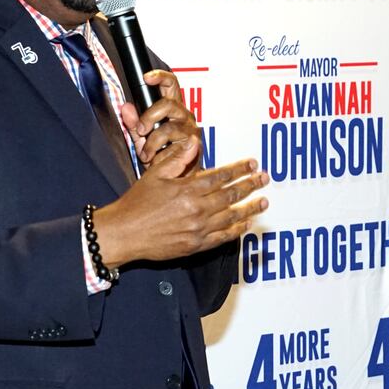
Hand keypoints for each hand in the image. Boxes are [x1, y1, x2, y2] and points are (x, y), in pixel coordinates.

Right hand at [92, 150, 268, 266]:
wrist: (124, 233)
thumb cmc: (137, 203)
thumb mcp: (154, 174)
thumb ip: (177, 159)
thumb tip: (194, 143)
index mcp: (187, 189)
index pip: (221, 177)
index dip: (240, 169)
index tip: (252, 163)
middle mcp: (196, 210)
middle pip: (231, 195)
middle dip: (251, 185)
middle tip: (265, 178)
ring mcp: (197, 229)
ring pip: (231, 217)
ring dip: (250, 208)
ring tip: (264, 201)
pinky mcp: (195, 246)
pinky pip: (222, 238)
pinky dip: (237, 230)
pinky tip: (246, 224)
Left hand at [118, 70, 199, 169]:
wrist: (175, 177)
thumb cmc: (162, 155)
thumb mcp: (143, 137)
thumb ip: (134, 123)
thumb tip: (125, 108)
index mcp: (173, 108)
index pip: (171, 85)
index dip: (160, 77)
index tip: (146, 78)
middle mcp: (184, 115)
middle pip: (168, 104)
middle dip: (149, 117)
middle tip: (140, 130)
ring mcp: (190, 129)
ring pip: (169, 127)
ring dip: (152, 141)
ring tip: (146, 153)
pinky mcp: (194, 143)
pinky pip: (173, 144)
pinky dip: (159, 152)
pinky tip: (155, 159)